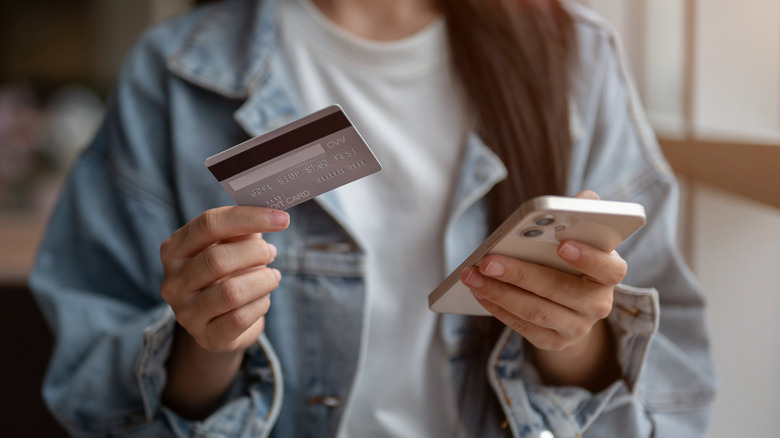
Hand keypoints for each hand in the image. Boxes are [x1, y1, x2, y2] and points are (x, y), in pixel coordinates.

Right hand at [160, 206, 288, 353]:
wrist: (219, 322)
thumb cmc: (228, 273)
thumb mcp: (231, 246)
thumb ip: (245, 228)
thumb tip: (273, 210)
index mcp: (174, 249)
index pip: (209, 224)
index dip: (249, 218)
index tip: (282, 218)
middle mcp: (172, 281)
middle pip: (218, 259)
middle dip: (256, 253)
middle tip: (272, 252)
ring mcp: (185, 313)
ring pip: (231, 292)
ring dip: (263, 280)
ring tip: (272, 277)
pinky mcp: (206, 337)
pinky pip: (240, 318)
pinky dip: (261, 304)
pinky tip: (263, 298)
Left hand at [461, 191, 624, 387]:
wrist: (572, 303)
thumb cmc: (571, 257)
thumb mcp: (581, 233)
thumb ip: (582, 212)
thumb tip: (578, 200)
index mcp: (609, 273)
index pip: (610, 269)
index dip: (589, 258)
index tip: (563, 244)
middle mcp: (598, 304)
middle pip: (560, 291)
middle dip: (520, 274)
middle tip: (487, 261)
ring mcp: (577, 327)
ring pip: (535, 311)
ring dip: (499, 292)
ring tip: (472, 276)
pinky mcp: (554, 341)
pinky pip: (522, 326)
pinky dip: (497, 307)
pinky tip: (478, 291)